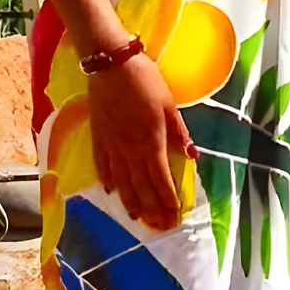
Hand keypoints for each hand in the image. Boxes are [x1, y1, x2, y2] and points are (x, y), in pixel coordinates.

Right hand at [86, 51, 194, 230]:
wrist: (111, 63)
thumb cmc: (145, 80)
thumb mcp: (169, 103)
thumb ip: (178, 132)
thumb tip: (192, 156)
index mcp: (151, 142)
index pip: (161, 180)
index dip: (168, 200)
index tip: (175, 215)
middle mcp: (130, 150)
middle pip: (142, 188)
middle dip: (152, 209)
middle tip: (159, 225)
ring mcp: (112, 146)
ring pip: (121, 183)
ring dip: (131, 203)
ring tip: (138, 217)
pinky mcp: (98, 138)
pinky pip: (102, 167)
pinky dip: (107, 182)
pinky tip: (111, 192)